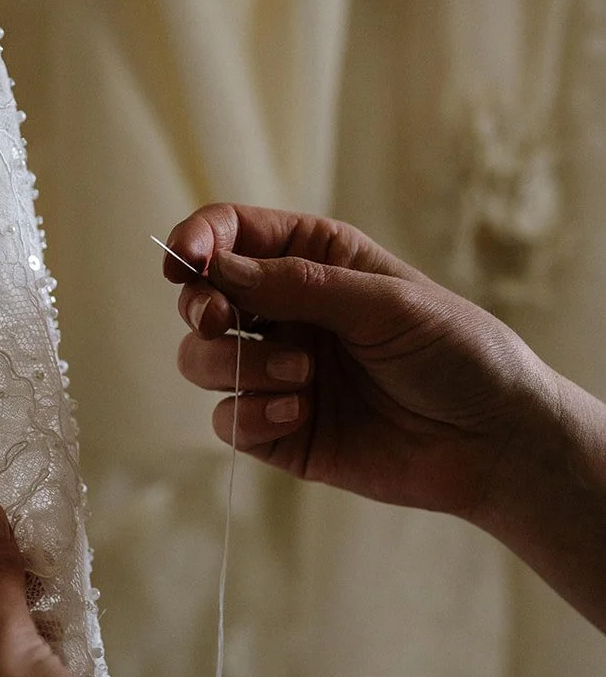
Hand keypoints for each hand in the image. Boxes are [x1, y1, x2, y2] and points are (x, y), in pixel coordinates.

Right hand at [165, 203, 558, 522]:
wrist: (493, 441)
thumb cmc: (458, 353)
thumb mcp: (385, 302)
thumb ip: (298, 285)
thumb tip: (219, 270)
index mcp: (315, 261)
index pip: (233, 235)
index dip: (197, 242)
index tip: (182, 260)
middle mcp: (288, 314)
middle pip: (201, 299)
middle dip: (201, 308)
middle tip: (222, 321)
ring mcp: (279, 375)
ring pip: (202, 361)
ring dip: (238, 367)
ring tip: (302, 378)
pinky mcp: (280, 433)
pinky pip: (228, 421)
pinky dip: (252, 416)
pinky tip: (299, 416)